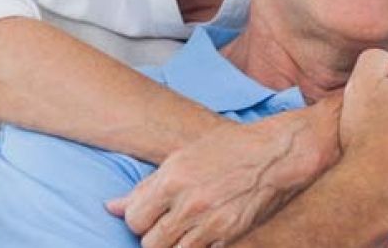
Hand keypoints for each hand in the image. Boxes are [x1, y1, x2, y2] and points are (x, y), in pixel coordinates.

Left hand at [107, 94, 341, 247]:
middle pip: (150, 243)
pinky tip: (201, 233)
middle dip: (152, 235)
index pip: (134, 220)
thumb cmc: (226, 150)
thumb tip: (112, 208)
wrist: (275, 154)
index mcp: (173, 179)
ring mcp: (212, 223)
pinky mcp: (231, 236)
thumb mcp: (181, 159)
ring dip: (173, 244)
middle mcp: (190, 203)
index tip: (147, 214)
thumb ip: (145, 187)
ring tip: (182, 228)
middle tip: (163, 223)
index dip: (137, 220)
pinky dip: (197, 247)